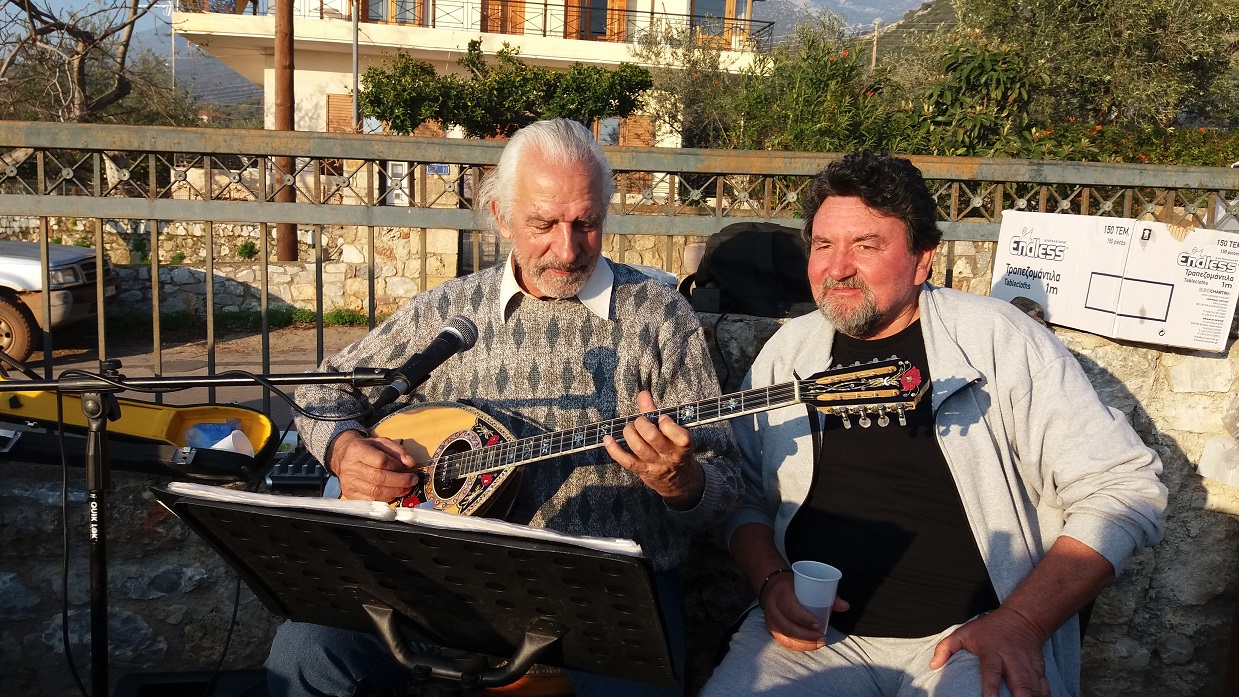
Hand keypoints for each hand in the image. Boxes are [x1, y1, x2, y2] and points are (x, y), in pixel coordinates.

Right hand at [329, 430, 418, 501]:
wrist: (344, 457)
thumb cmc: (366, 449)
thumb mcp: (381, 442)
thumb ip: (398, 450)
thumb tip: (410, 463)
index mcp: (357, 450)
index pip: (381, 461)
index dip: (397, 466)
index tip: (408, 469)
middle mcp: (350, 467)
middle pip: (378, 478)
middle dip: (400, 481)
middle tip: (412, 481)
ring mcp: (348, 482)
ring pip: (375, 492)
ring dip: (394, 492)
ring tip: (406, 488)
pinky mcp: (349, 494)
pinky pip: (370, 501)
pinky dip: (385, 499)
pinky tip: (393, 494)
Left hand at [603, 390, 703, 509]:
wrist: (680, 481)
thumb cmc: (676, 449)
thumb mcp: (675, 433)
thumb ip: (656, 412)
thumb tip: (643, 394)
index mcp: (683, 444)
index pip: (679, 435)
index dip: (667, 423)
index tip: (662, 418)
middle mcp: (670, 455)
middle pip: (653, 437)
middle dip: (642, 424)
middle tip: (641, 422)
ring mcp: (656, 464)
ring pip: (639, 448)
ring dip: (630, 433)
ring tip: (629, 428)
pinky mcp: (643, 471)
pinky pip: (626, 461)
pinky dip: (614, 450)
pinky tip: (607, 439)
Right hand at [760, 573, 848, 651]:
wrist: (773, 586)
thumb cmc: (794, 587)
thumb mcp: (807, 584)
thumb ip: (827, 594)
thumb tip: (845, 606)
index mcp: (781, 594)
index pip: (789, 608)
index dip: (803, 618)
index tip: (818, 624)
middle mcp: (773, 609)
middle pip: (787, 627)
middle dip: (806, 636)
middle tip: (823, 638)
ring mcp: (771, 621)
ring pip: (785, 638)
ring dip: (804, 644)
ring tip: (820, 643)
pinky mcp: (773, 630)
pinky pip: (784, 642)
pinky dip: (798, 646)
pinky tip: (811, 645)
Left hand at [930, 606, 1050, 696]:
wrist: (1022, 619)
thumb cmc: (989, 628)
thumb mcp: (964, 632)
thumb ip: (946, 648)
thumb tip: (933, 665)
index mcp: (993, 651)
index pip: (991, 671)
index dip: (991, 687)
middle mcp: (1013, 660)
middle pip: (1020, 683)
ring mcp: (1028, 666)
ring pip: (1034, 688)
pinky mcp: (1039, 670)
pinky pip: (1044, 688)